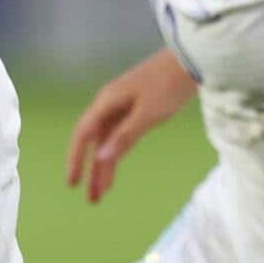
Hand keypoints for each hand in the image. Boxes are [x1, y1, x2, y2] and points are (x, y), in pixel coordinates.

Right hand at [67, 50, 197, 205]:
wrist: (190, 62)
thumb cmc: (168, 86)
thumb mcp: (147, 114)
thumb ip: (124, 137)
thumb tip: (101, 159)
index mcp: (107, 101)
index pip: (84, 134)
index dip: (76, 159)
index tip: (73, 184)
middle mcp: (110, 104)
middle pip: (94, 141)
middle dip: (91, 170)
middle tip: (91, 200)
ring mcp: (123, 106)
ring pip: (107, 141)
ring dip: (104, 166)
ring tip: (102, 194)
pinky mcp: (136, 108)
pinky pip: (120, 136)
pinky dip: (117, 154)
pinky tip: (115, 168)